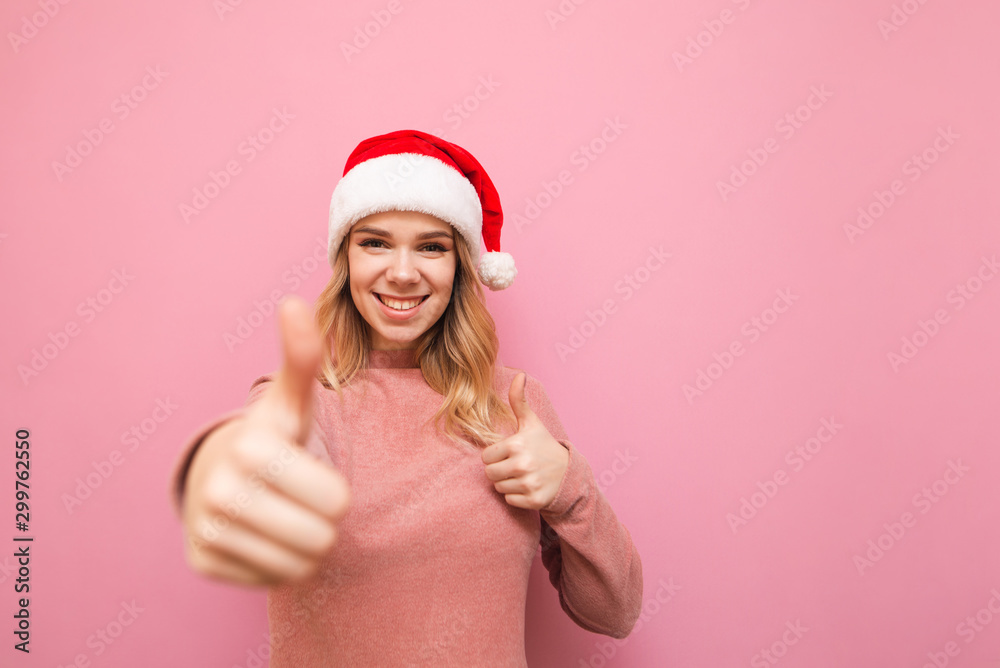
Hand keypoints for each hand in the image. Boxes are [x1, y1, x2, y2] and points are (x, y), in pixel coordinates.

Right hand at [181, 296, 350, 586]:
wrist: (219, 474)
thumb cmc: (272, 438)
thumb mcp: (292, 402)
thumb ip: (302, 357)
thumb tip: (294, 302)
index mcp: (252, 447)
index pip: (337, 503)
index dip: (336, 493)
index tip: (311, 475)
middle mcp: (221, 491)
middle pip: (320, 538)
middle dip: (323, 523)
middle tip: (301, 501)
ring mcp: (207, 529)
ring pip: (299, 565)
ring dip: (303, 547)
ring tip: (284, 516)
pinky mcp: (201, 562)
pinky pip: (272, 581)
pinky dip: (276, 564)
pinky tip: (260, 536)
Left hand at [482, 372, 569, 509]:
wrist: (569, 472)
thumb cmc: (544, 445)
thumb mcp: (531, 423)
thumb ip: (518, 400)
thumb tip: (519, 374)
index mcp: (517, 444)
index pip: (486, 457)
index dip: (496, 455)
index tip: (510, 453)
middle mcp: (522, 464)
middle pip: (490, 474)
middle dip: (499, 470)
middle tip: (515, 465)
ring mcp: (528, 484)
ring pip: (499, 488)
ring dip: (507, 483)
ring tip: (523, 475)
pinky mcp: (533, 500)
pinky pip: (509, 501)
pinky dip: (516, 496)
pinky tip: (528, 487)